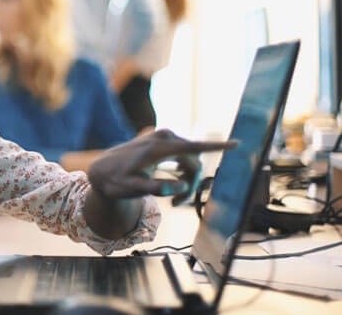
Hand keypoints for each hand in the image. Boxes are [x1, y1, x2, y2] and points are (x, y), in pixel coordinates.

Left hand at [88, 129, 236, 205]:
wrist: (103, 171)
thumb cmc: (117, 182)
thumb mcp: (133, 189)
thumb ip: (156, 188)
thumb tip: (180, 187)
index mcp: (159, 148)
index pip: (194, 147)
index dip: (218, 146)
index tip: (238, 144)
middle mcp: (164, 137)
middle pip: (195, 163)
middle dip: (192, 184)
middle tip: (177, 205)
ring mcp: (164, 136)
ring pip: (191, 162)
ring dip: (187, 181)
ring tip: (172, 201)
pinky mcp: (163, 140)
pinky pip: (184, 157)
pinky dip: (182, 173)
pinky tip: (172, 187)